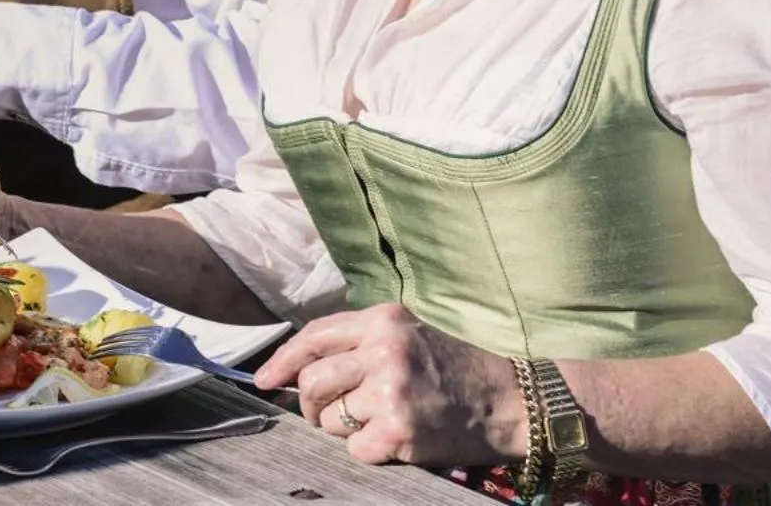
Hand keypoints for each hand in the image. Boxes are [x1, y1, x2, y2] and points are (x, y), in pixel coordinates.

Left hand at [254, 304, 525, 467]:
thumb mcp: (407, 335)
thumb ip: (359, 343)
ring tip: (376, 422)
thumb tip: (297, 369)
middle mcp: (383, 349)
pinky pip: (354, 447)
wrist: (508, 402)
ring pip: (328, 417)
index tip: (262, 380)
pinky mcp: (399, 428)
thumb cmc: (454, 370)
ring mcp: (391, 389)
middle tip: (327, 413)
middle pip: (311, 380)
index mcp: (382, 320)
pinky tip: (394, 440)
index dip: (282, 360)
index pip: (314, 335)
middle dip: (310, 404)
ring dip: (343, 428)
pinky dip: (368, 450)